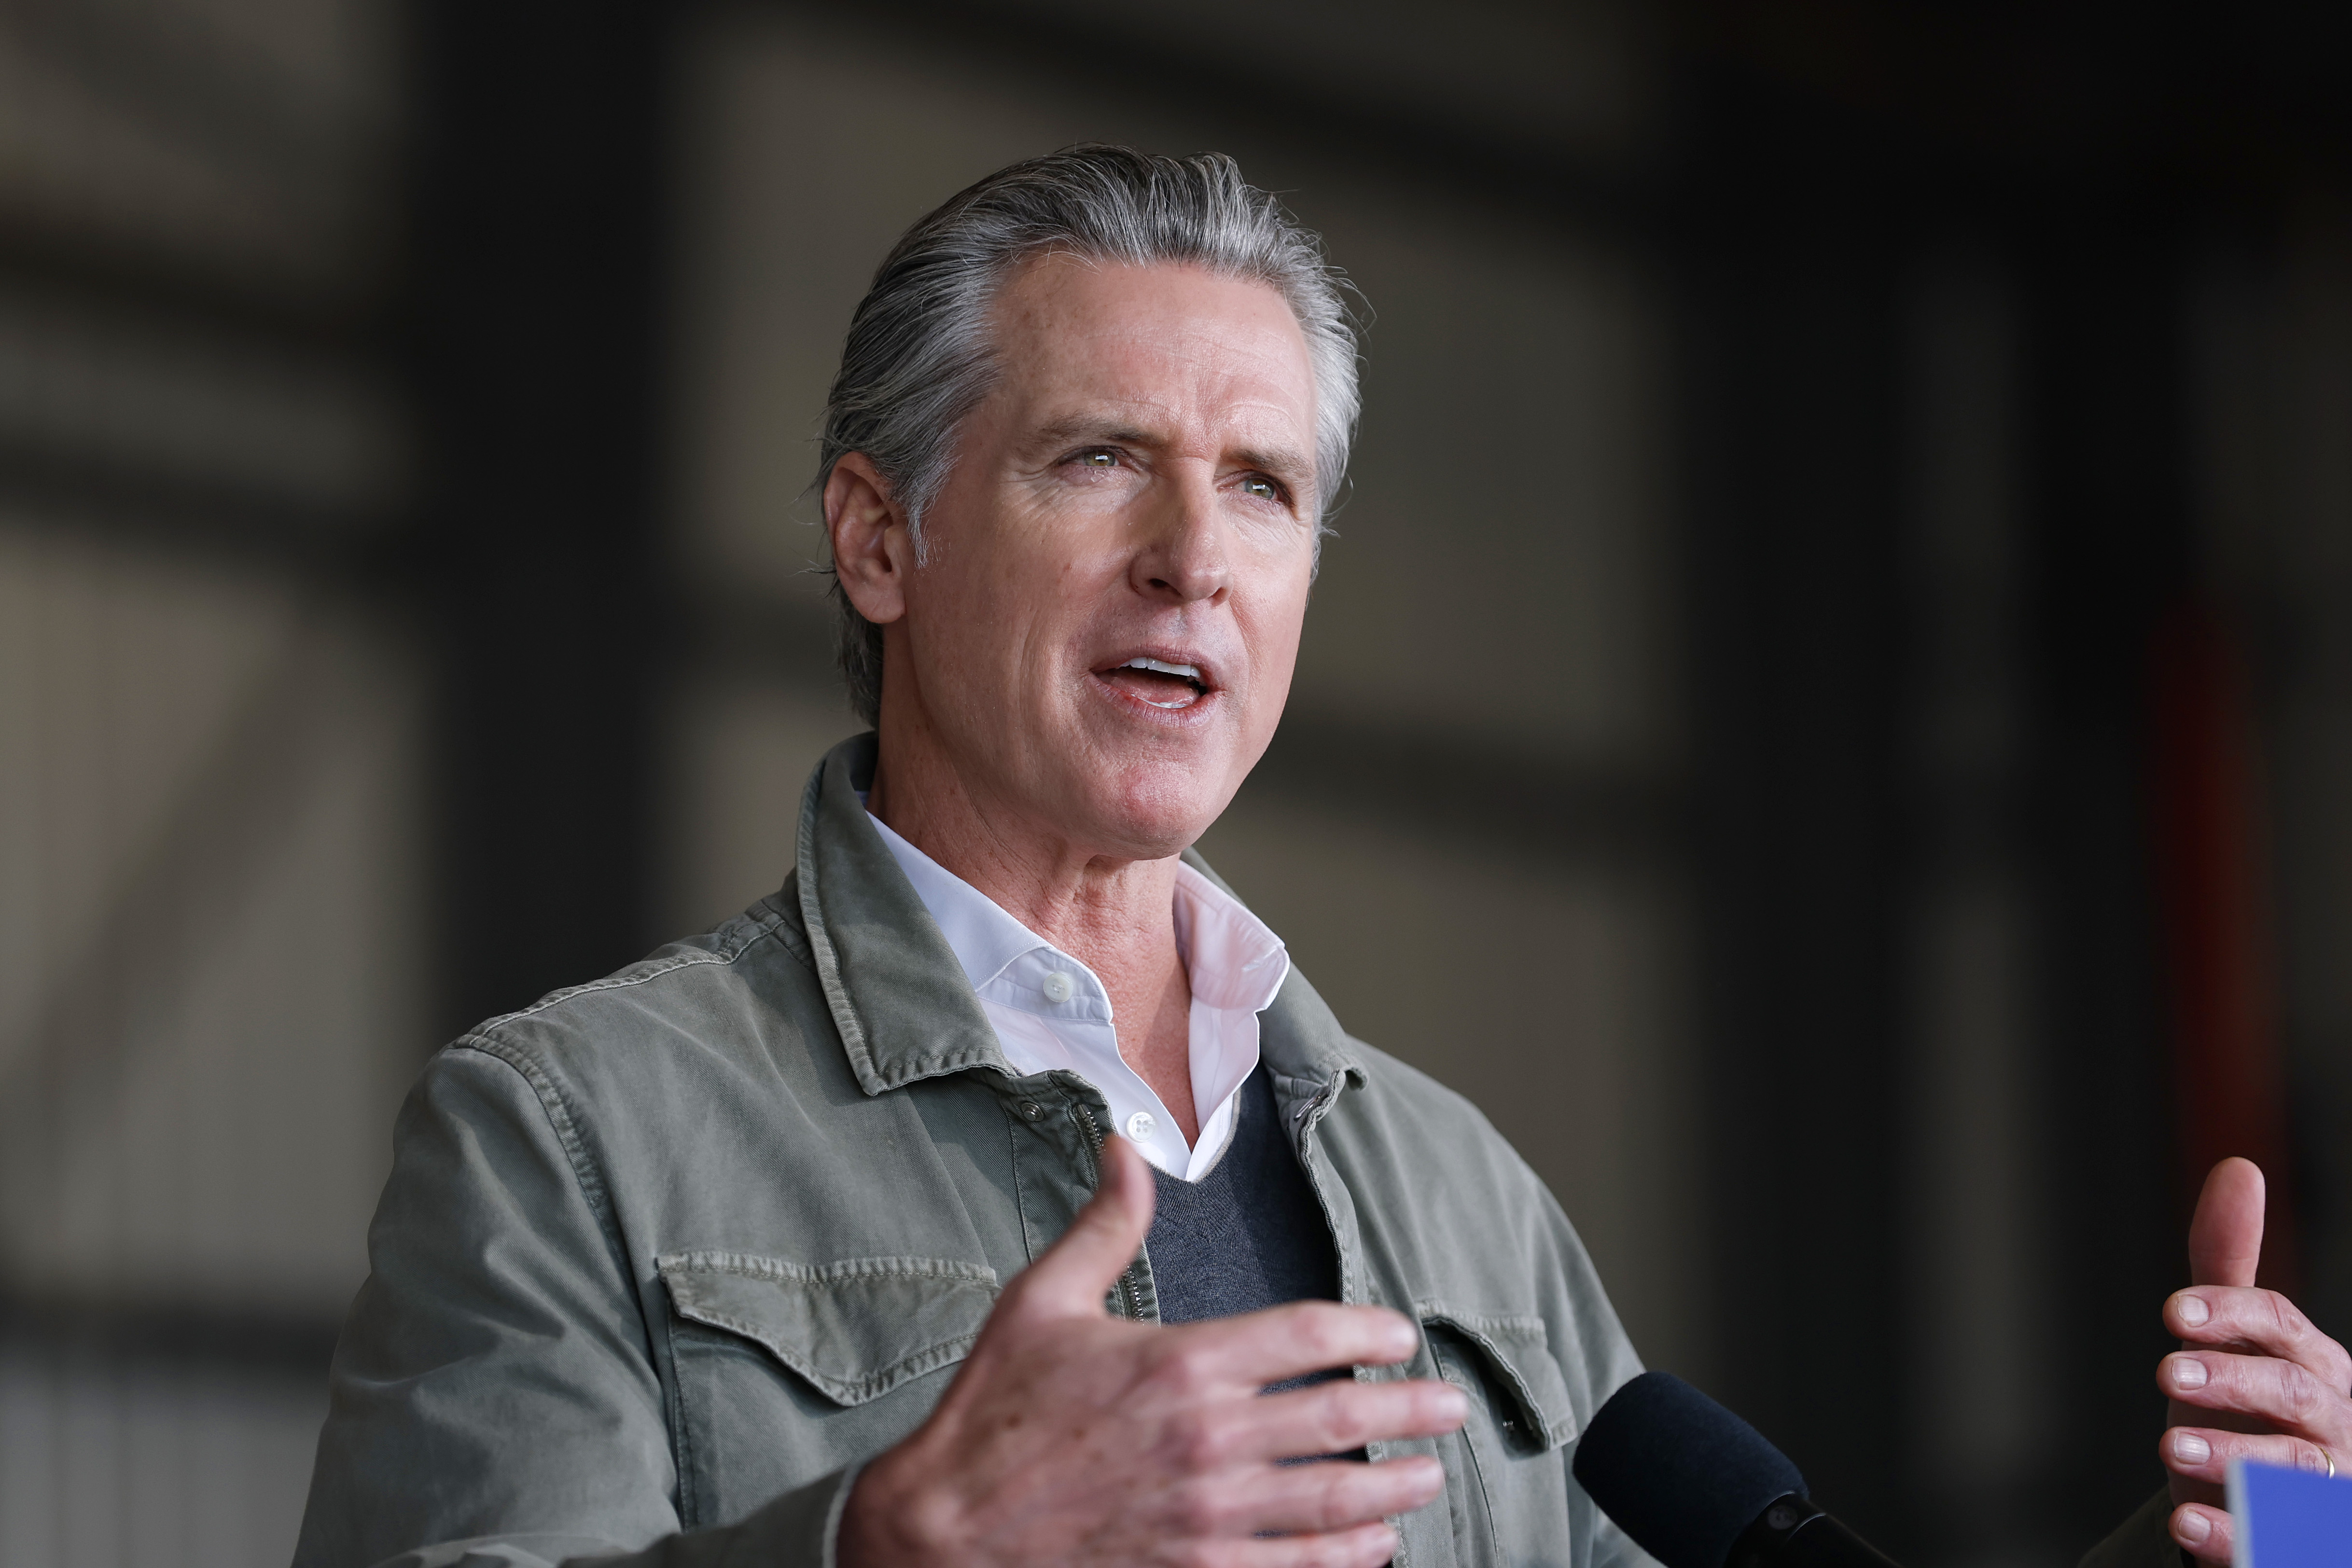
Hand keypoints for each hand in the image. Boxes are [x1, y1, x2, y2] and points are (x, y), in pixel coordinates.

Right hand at [837, 1135, 1467, 1566]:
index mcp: (1181, 1362)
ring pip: (1332, 1502)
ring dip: (1392, 1489)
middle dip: (1409, 1413)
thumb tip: (1124, 1145)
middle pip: (1340, 1421)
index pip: (1311, 1337)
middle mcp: (1206, 1439)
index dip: (1370, 1333)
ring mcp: (1206, 1515)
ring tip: (1426, 1478)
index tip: (1399, 1335)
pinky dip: (1346, 1559)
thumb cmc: (994, 1410)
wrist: (946, 1527)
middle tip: (1449, 1407)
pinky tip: (1374, 1548)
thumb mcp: (1043, 1300)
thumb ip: (1104, 1224)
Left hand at [2158, 1157, 2351, 1561]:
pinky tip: (2187, 1525)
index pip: (2280, 1325)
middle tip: (2167, 1371)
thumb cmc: (2248, 1407)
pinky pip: (2280, 1543)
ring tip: (2170, 1448)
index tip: (2172, 1311)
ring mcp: (2328, 1489)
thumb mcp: (2231, 1338)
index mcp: (2314, 1364)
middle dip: (2233, 1380)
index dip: (2229, 1314)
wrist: (2273, 1504)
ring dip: (2235, 1456)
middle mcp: (2332, 1423)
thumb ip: (2227, 1263)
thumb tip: (2240, 1167)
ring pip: (2297, 1469)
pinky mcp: (2308, 1542)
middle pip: (2294, 1391)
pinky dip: (2235, 1534)